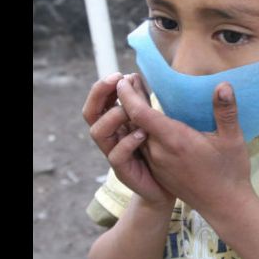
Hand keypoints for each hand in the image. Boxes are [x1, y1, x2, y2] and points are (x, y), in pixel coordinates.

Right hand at [82, 73, 174, 206]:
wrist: (167, 186)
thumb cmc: (159, 150)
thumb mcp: (150, 121)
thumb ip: (141, 102)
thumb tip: (132, 75)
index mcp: (115, 123)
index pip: (99, 101)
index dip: (104, 87)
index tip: (119, 73)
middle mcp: (110, 137)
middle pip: (91, 114)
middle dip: (100, 94)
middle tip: (116, 81)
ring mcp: (114, 154)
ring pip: (98, 133)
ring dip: (114, 116)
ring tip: (132, 110)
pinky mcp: (123, 171)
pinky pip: (116, 155)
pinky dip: (128, 142)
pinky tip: (144, 133)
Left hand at [117, 76, 253, 215]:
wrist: (224, 206)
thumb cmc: (230, 171)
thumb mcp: (233, 139)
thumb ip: (226, 111)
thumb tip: (223, 85)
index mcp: (176, 141)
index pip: (142, 115)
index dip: (129, 96)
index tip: (124, 80)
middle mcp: (160, 153)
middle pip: (135, 123)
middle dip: (129, 101)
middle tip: (128, 80)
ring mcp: (158, 164)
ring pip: (137, 135)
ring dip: (133, 116)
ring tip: (135, 96)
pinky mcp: (159, 171)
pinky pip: (144, 146)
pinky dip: (140, 130)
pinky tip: (148, 122)